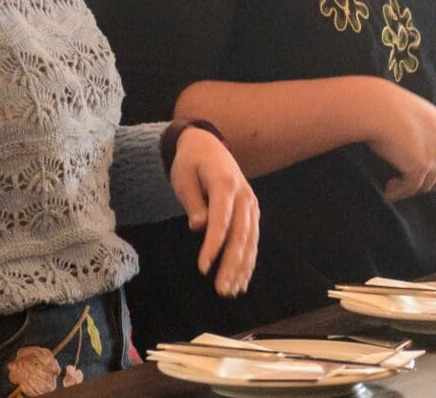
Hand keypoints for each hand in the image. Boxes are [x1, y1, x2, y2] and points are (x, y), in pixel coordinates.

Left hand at [169, 128, 258, 296]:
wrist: (206, 145)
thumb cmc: (190, 162)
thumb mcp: (183, 177)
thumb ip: (193, 202)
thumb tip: (199, 227)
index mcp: (225, 183)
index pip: (221, 219)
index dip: (213, 244)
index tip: (203, 268)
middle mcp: (244, 195)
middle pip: (240, 235)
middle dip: (231, 264)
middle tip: (221, 290)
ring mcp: (251, 204)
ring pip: (250, 241)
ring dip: (241, 268)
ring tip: (231, 291)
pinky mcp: (251, 212)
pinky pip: (252, 240)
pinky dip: (248, 261)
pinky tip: (241, 281)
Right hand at [365, 79, 435, 201]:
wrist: (377, 108)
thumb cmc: (386, 105)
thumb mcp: (411, 112)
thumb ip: (418, 127)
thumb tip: (408, 147)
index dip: (432, 163)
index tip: (413, 167)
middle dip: (424, 179)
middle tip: (405, 182)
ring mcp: (435, 155)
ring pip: (427, 183)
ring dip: (410, 189)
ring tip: (392, 187)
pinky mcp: (421, 167)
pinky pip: (411, 188)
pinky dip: (399, 193)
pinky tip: (387, 193)